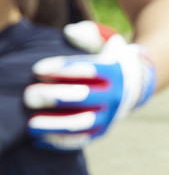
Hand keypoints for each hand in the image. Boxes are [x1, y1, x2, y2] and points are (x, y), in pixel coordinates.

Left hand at [24, 21, 156, 150]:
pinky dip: (58, 142)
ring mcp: (109, 116)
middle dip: (54, 97)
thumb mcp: (107, 40)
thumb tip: (69, 32)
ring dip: (55, 125)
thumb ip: (90, 33)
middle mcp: (115, 95)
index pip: (89, 69)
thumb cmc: (111, 58)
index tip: (37, 69)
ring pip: (82, 124)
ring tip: (30, 124)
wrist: (135, 85)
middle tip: (28, 95)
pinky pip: (80, 141)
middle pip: (84, 97)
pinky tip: (38, 139)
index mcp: (116, 71)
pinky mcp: (101, 132)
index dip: (62, 69)